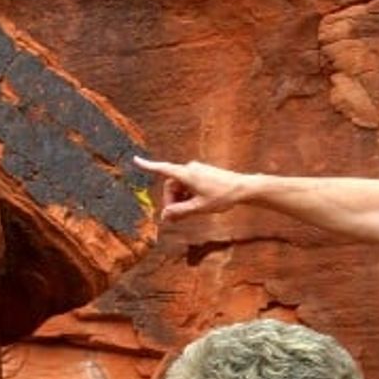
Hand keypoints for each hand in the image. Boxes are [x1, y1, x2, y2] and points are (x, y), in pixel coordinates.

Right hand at [133, 156, 247, 222]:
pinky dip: (187, 195)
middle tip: (176, 218)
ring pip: (180, 186)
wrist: (242, 188)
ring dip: (180, 199)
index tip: (136, 160)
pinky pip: (188, 184)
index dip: (149, 166)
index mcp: (187, 175)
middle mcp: (190, 169)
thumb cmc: (221, 197)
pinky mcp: (202, 173)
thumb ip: (180, 212)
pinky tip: (195, 205)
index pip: (163, 170)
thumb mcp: (199, 208)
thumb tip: (164, 216)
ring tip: (188, 213)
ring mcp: (196, 170)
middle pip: (171, 185)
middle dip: (171, 201)